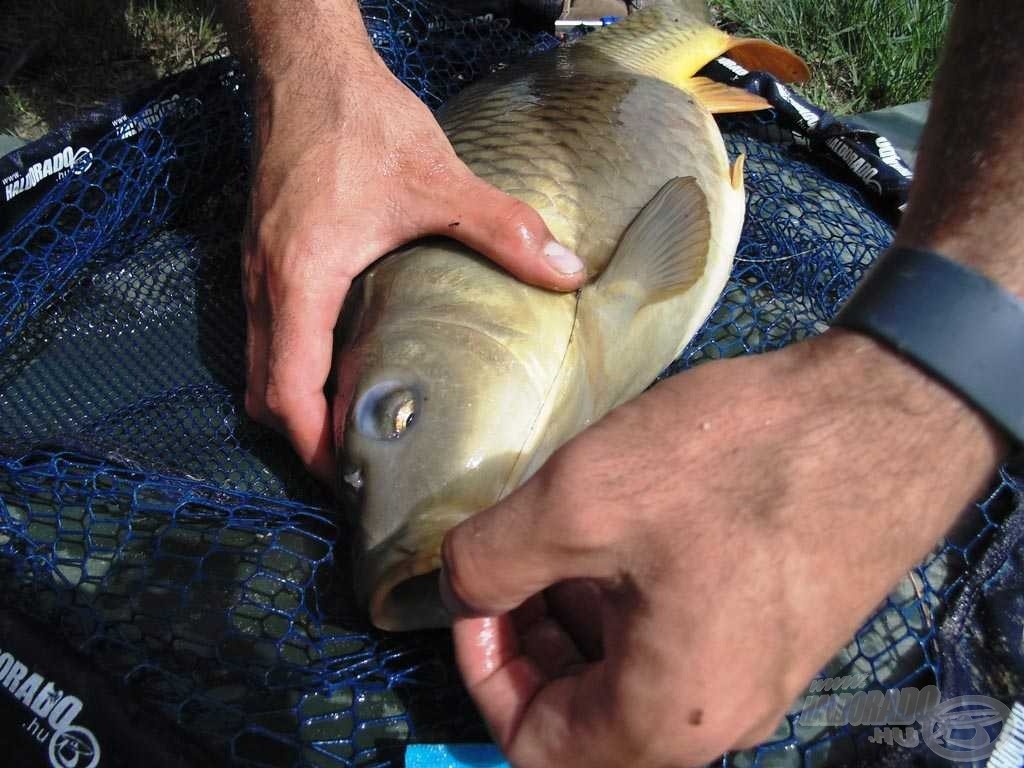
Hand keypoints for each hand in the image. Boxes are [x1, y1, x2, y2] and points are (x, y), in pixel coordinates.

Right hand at [242, 52, 584, 483]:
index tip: (353, 476)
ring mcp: (254, 270)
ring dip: (298, 402)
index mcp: (299, 282)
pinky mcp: (262, 252)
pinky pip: (266, 332)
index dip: (316, 447)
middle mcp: (264, 286)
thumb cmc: (360, 123)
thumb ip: (502, 229)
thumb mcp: (438, 181)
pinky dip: (295, 364)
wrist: (305, 65)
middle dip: (305, 437)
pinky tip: (343, 359)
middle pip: (265, 393)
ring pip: (260, 364)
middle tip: (360, 461)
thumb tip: (565, 273)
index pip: (288, 393)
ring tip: (353, 422)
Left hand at [440, 330, 1004, 766]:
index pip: (530, 744)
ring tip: (568, 534)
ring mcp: (755, 679)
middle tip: (515, 556)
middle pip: (580, 713)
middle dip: (528, 636)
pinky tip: (629, 530)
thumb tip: (459, 585)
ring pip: (628, 674)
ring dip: (578, 614)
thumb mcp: (580, 503)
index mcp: (664, 720)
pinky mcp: (778, 632)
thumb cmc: (734, 465)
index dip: (483, 668)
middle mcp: (716, 721)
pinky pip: (679, 640)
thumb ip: (488, 562)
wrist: (885, 418)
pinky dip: (632, 599)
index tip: (476, 589)